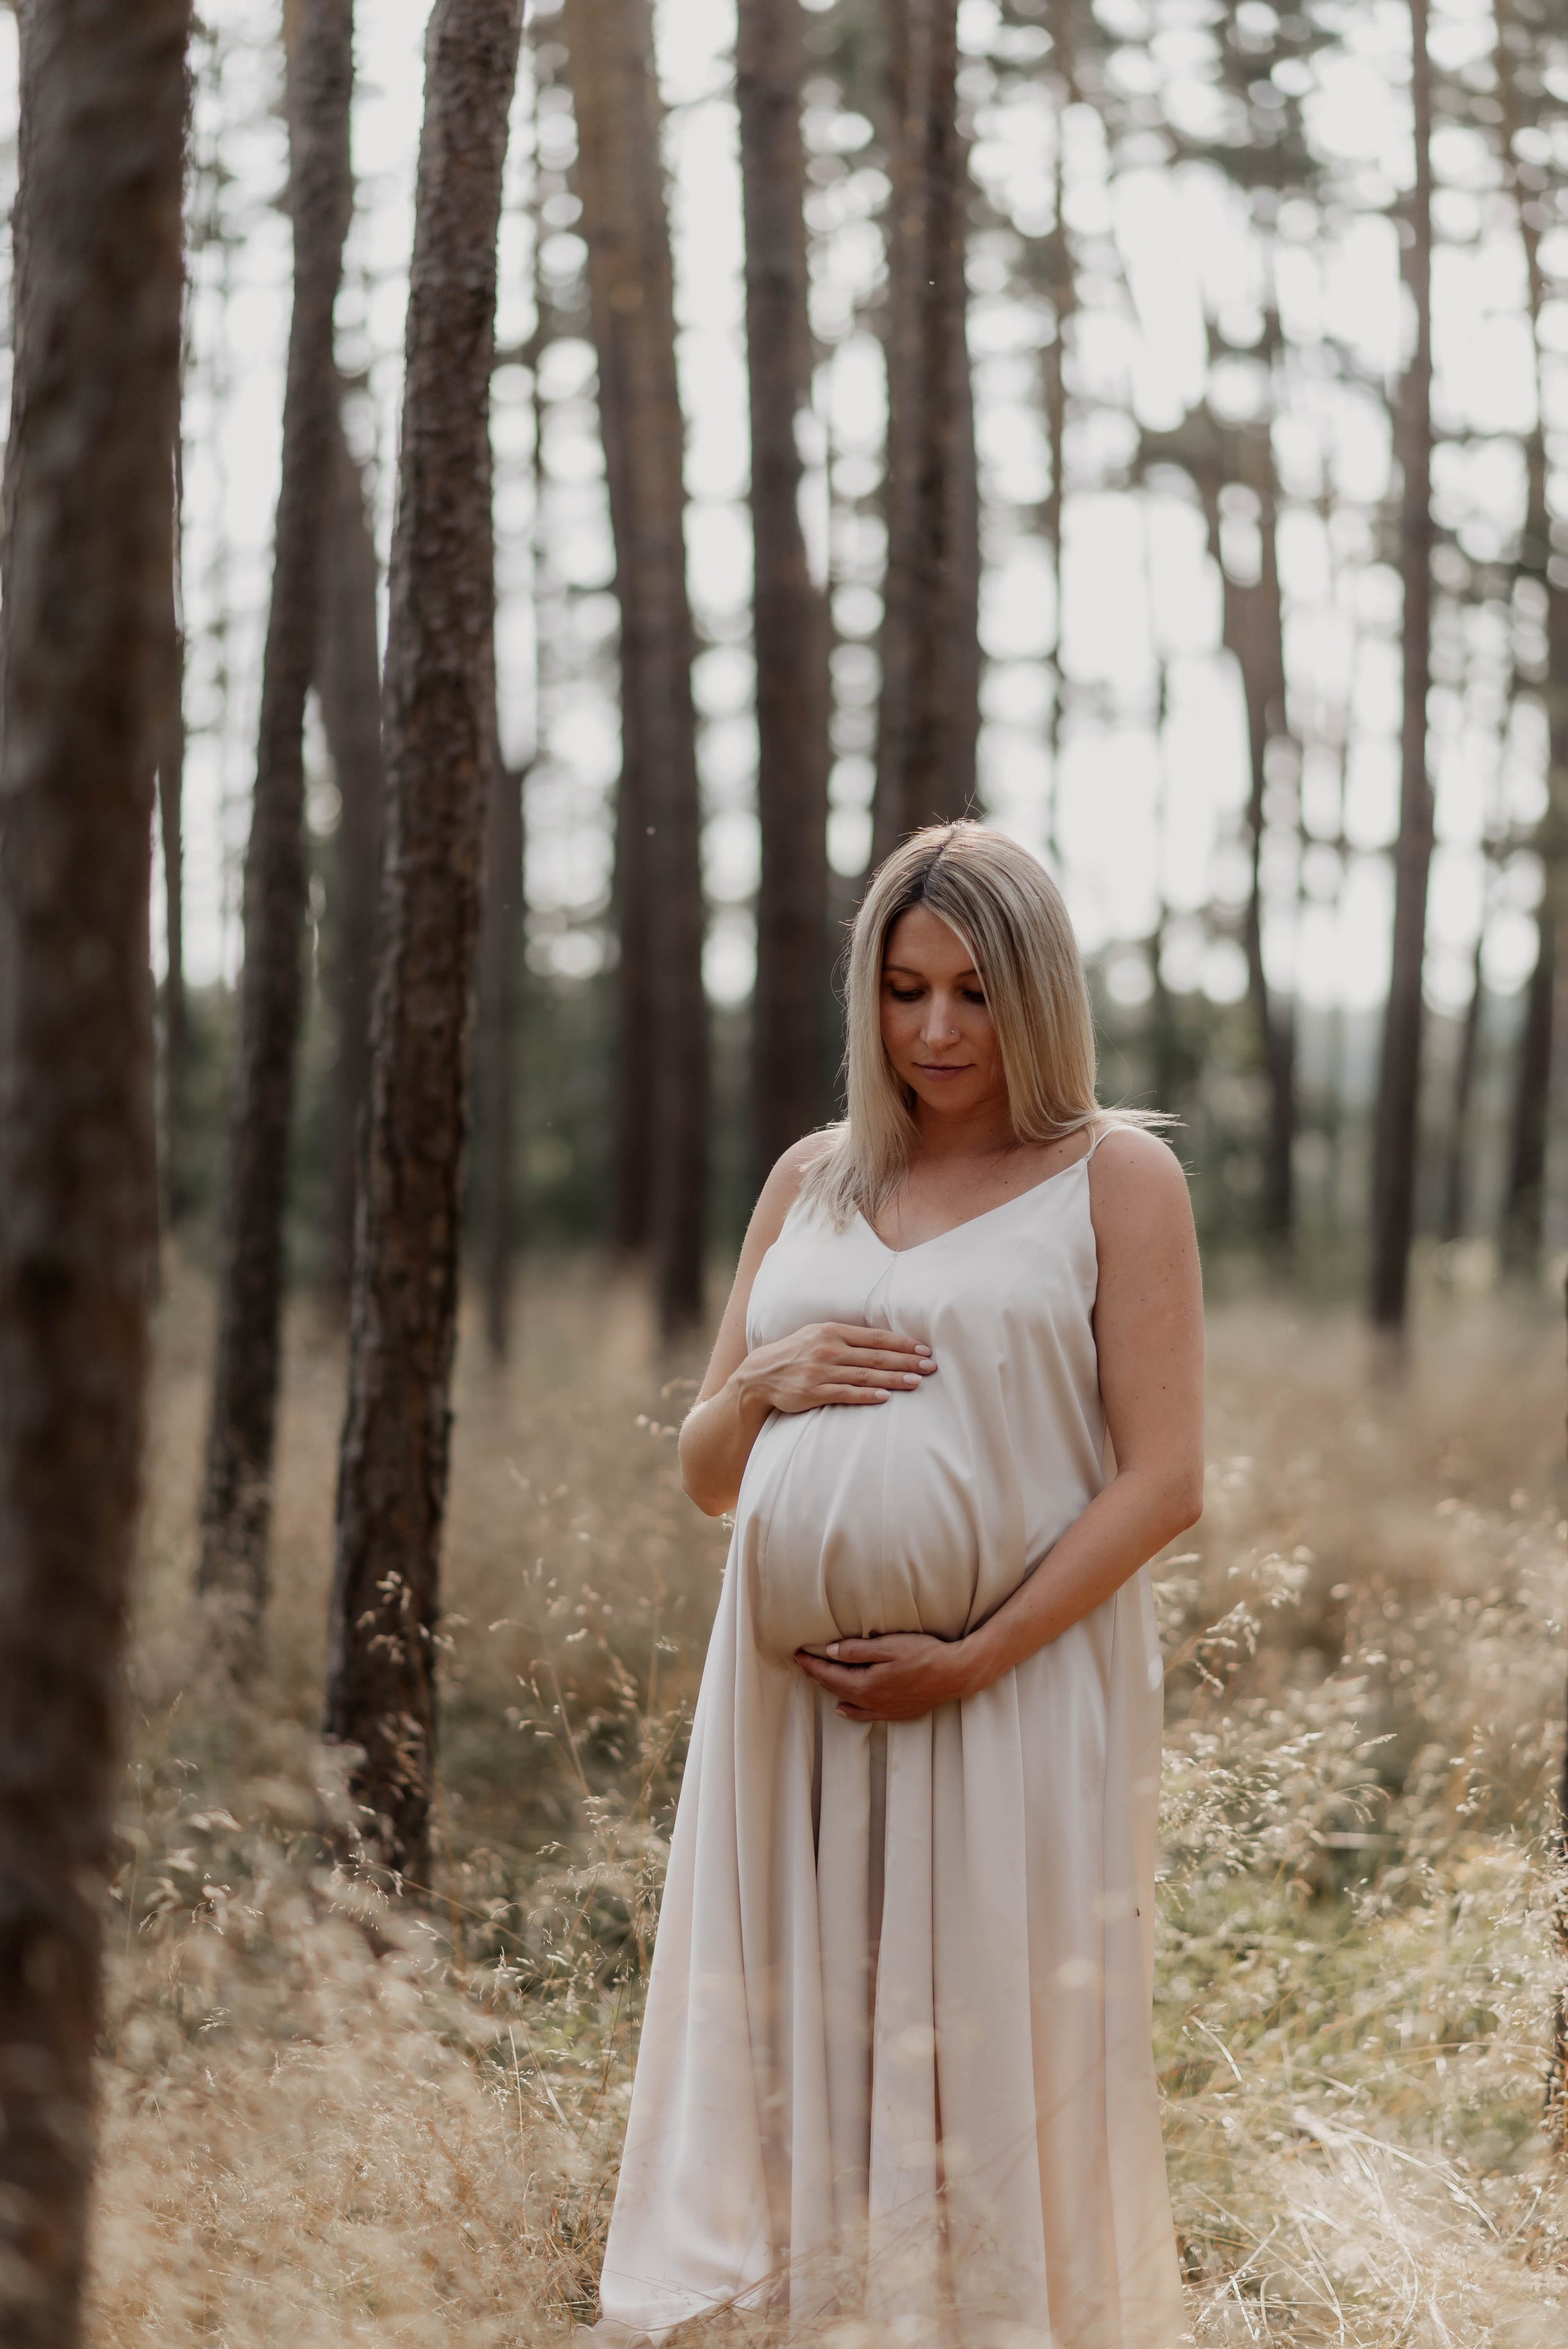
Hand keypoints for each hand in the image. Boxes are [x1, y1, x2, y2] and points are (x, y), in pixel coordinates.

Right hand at [736, 1322, 934, 1416]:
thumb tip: (882, 1341)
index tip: (924, 1349)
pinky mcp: (813, 1392)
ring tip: (916, 1382)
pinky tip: (885, 1396)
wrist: (761, 1374)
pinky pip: (845, 1394)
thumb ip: (846, 1337)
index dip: (901, 1343)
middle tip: (930, 1366)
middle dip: (905, 1361)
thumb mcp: (818, 1335)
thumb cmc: (797, 1353)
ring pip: (864, 1375)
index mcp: (832, 1331)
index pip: (874, 1337)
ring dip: (893, 1378)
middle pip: (875, 1356)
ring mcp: (820, 1371)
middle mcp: (828, 1349)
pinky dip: (866, 1394)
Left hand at [794, 1631, 975, 1721]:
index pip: (829, 1674)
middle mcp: (871, 1702)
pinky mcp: (896, 1713)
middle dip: (817, 1675)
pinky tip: (843, 1709)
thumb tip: (830, 1652)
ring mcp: (884, 1710)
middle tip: (803, 1663)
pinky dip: (850, 1712)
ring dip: (831, 1690)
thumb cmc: (925, 1655)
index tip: (797, 1654)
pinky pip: (865, 1715)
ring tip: (817, 1679)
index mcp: (866, 1684)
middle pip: (836, 1688)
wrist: (956, 1674)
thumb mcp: (889, 1646)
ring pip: (848, 1701)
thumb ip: (857, 1650)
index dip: (811, 1665)